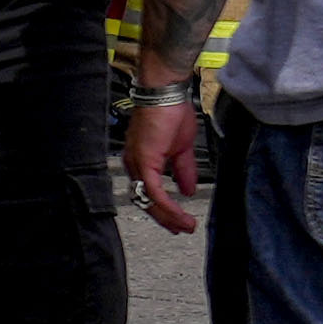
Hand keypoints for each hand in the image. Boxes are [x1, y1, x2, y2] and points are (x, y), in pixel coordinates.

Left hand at [123, 87, 207, 232]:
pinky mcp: (144, 162)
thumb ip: (183, 172)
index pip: (149, 192)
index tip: (179, 221)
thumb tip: (187, 190)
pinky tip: (180, 214)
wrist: (166, 94)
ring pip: (149, 200)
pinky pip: (154, 192)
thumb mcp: (182, 149)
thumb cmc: (171, 112)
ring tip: (186, 225)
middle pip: (146, 200)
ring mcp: (137, 164)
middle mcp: (134, 164)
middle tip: (182, 229)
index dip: (163, 210)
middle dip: (165, 219)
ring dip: (168, 217)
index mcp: (142, 161)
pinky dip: (168, 206)